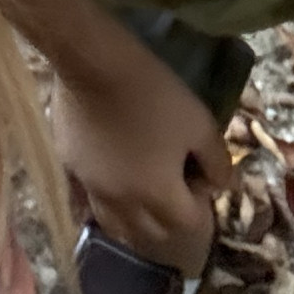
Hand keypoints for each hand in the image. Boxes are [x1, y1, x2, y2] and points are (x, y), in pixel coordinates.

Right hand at [53, 32, 231, 273]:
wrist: (94, 61)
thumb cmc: (152, 92)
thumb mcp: (200, 122)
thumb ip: (218, 161)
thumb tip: (223, 184)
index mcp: (158, 195)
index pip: (190, 222)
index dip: (201, 200)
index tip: (199, 172)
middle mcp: (123, 203)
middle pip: (152, 232)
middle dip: (169, 216)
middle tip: (174, 182)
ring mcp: (92, 188)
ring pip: (116, 226)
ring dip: (135, 219)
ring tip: (142, 190)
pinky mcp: (70, 170)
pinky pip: (88, 202)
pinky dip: (104, 203)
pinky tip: (109, 182)